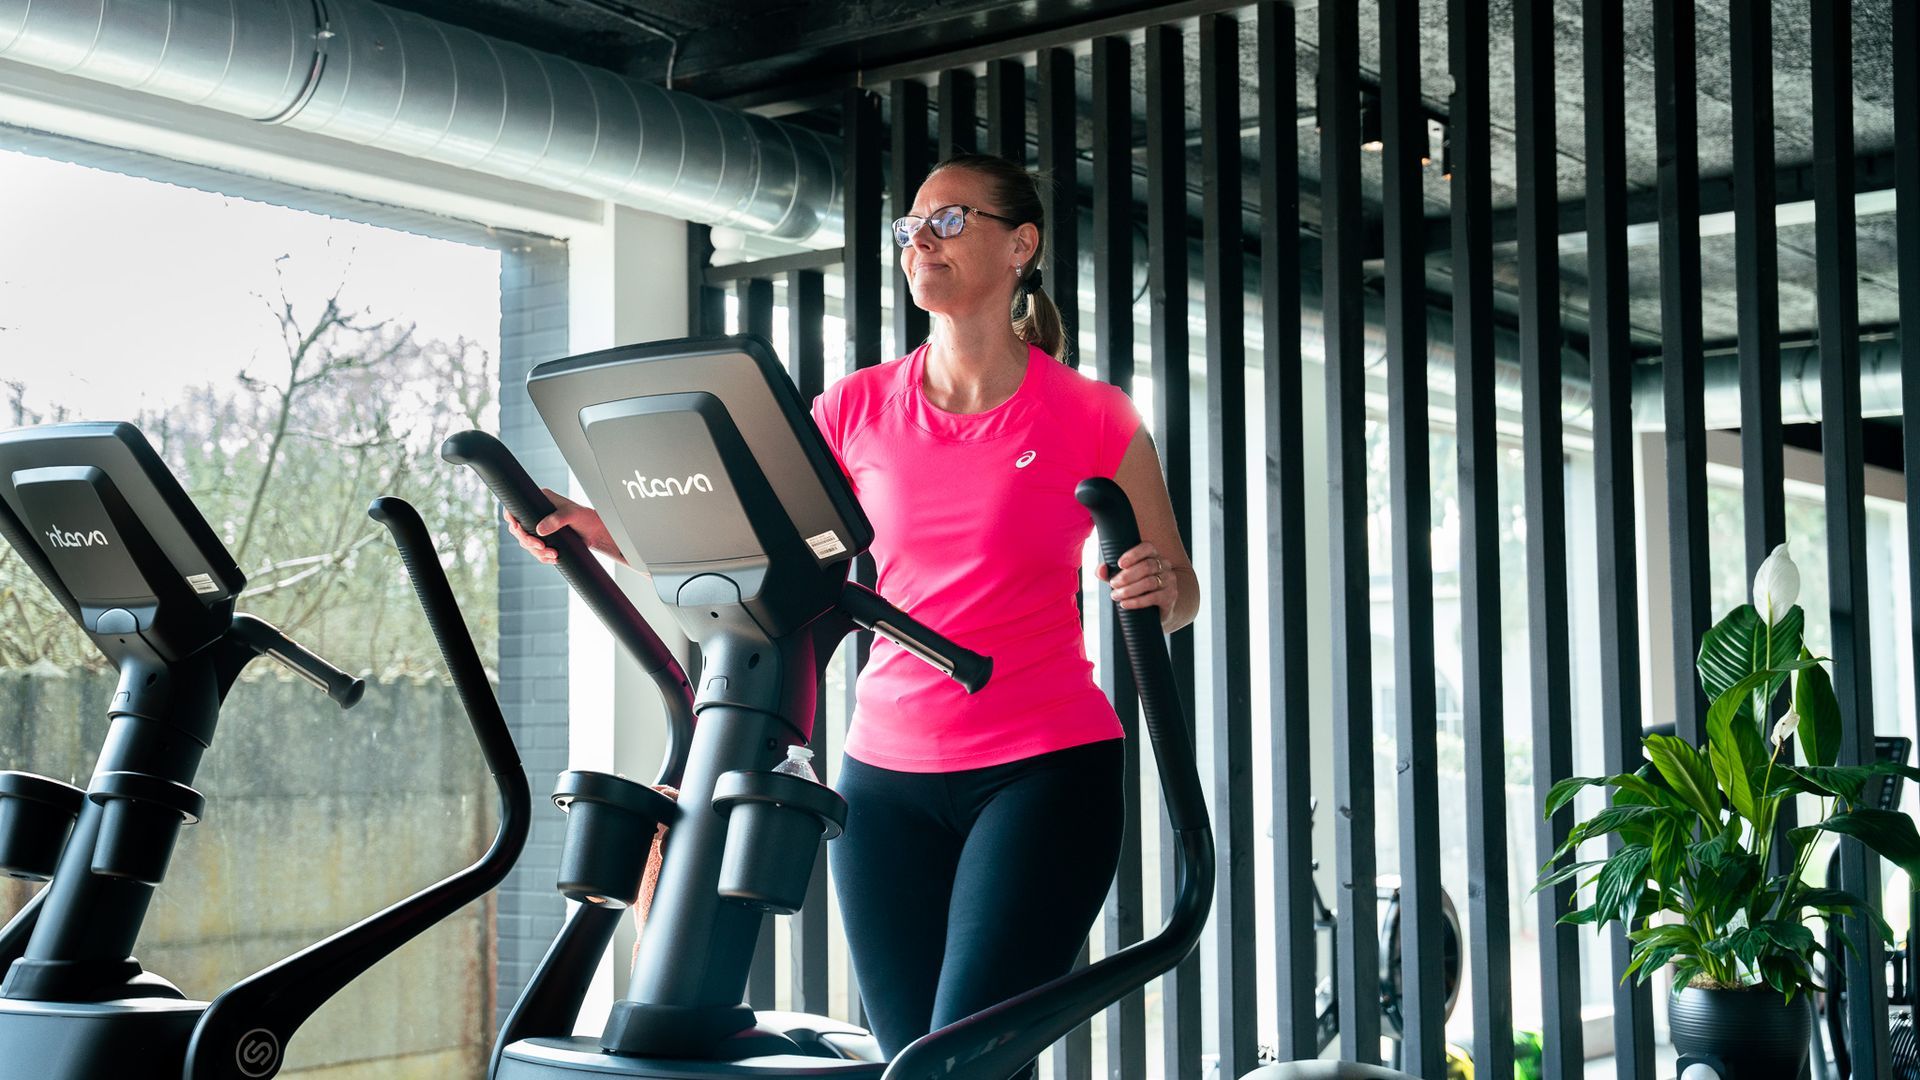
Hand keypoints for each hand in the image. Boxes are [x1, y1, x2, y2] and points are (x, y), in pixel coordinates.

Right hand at [502, 488, 619, 564]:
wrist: (595, 532)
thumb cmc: (586, 518)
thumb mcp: (573, 515)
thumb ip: (558, 520)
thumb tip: (540, 529)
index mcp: (540, 501)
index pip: (516, 508)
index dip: (511, 518)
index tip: (517, 528)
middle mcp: (536, 513)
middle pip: (518, 530)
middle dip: (528, 541)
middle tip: (542, 546)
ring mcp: (539, 527)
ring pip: (526, 543)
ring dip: (537, 551)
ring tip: (554, 554)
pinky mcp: (544, 539)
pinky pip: (536, 551)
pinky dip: (543, 557)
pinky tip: (554, 558)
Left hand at [1096, 542, 1180, 621]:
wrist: (1156, 609)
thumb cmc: (1137, 588)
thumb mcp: (1122, 579)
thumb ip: (1109, 572)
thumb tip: (1100, 570)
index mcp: (1153, 555)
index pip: (1147, 548)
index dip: (1133, 554)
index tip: (1120, 564)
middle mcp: (1164, 565)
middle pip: (1147, 566)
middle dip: (1127, 576)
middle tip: (1113, 584)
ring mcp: (1169, 580)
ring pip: (1149, 582)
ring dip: (1129, 590)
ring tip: (1116, 595)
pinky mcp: (1170, 596)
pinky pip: (1153, 597)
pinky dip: (1136, 601)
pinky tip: (1125, 604)